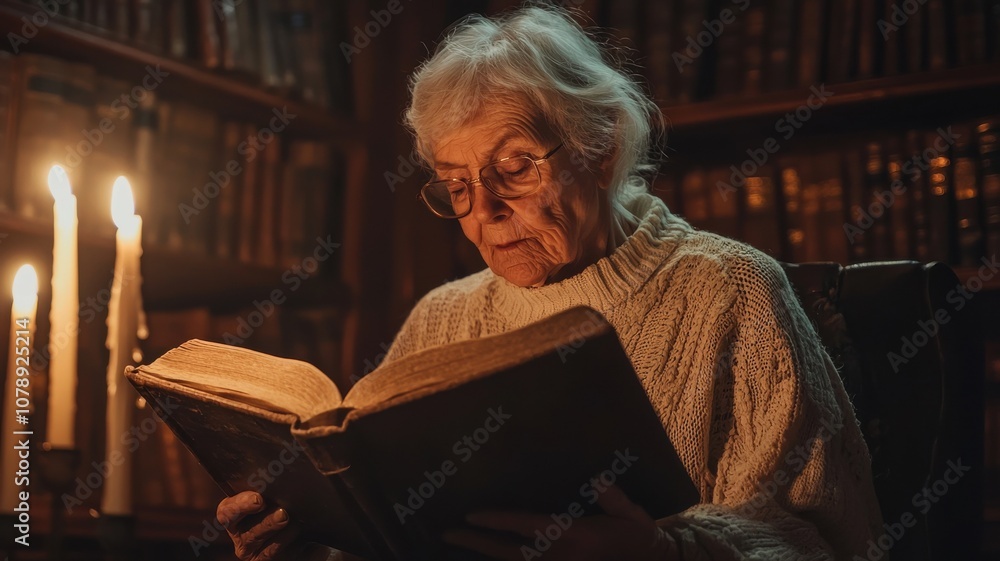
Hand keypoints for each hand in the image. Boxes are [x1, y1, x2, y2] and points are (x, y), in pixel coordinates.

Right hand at [217, 491, 333, 560]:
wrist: (306, 533)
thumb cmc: (285, 504)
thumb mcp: (275, 493)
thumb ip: (273, 486)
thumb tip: (284, 466)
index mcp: (236, 518)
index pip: (227, 512)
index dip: (240, 506)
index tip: (259, 499)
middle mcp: (245, 539)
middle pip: (250, 533)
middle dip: (267, 523)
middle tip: (283, 514)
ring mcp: (260, 555)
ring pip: (268, 551)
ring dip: (284, 537)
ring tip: (298, 525)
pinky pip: (290, 559)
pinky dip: (302, 550)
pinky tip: (312, 543)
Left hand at [442, 485, 674, 559]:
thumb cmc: (638, 537)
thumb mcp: (631, 515)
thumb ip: (612, 497)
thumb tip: (597, 478)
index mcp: (574, 536)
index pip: (527, 527)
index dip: (497, 520)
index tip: (471, 514)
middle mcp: (560, 556)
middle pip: (509, 552)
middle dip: (478, 542)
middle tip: (449, 533)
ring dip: (486, 554)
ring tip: (459, 542)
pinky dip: (506, 560)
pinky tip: (489, 555)